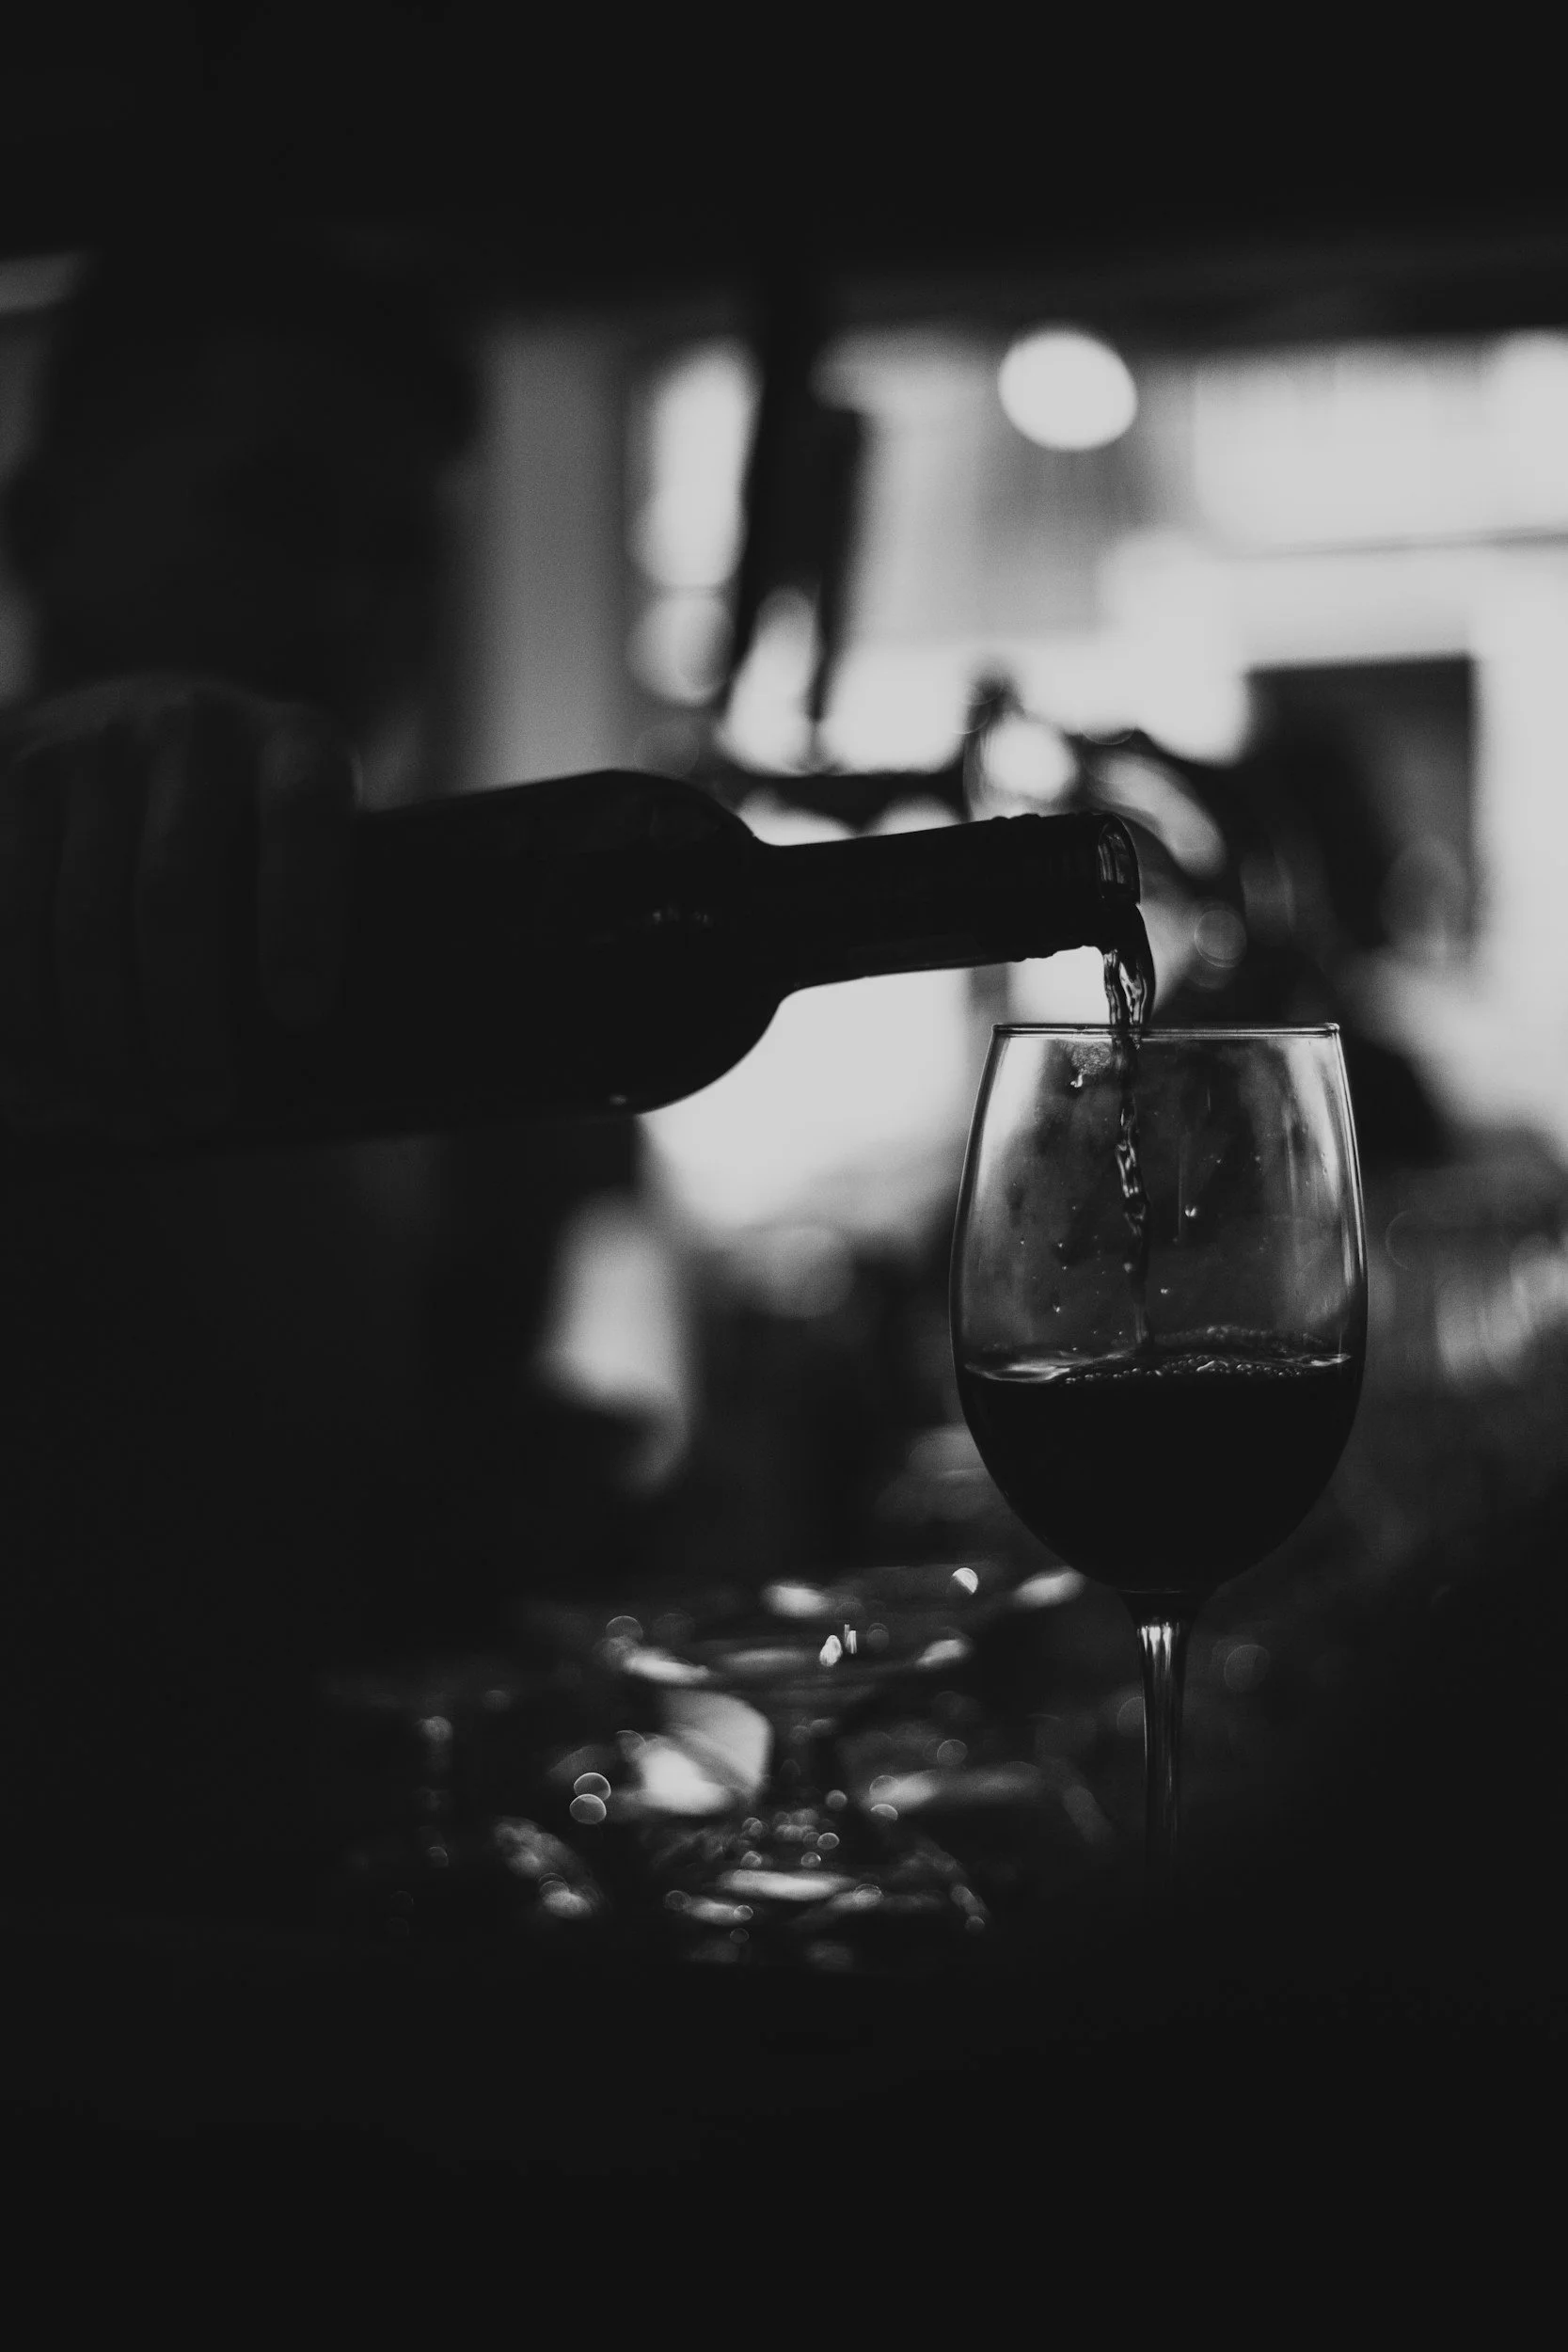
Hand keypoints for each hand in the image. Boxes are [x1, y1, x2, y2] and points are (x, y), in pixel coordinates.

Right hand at [0, 676, 356, 1137]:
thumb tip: (290, 1063)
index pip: (302, 820)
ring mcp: (94, 749)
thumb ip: (310, 906)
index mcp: (296, 742)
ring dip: (98, 1043)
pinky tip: (37, 1088)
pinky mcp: (17, 777)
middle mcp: (192, 729)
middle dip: (182, 1026)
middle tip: (200, 1113)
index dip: (300, 916)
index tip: (301, 1016)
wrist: (155, 707)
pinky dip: (19, 1018)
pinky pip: (7, 916)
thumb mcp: (305, 831)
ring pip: (80, 923)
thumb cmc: (259, 816)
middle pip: (175, 899)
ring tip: (125, 1116)